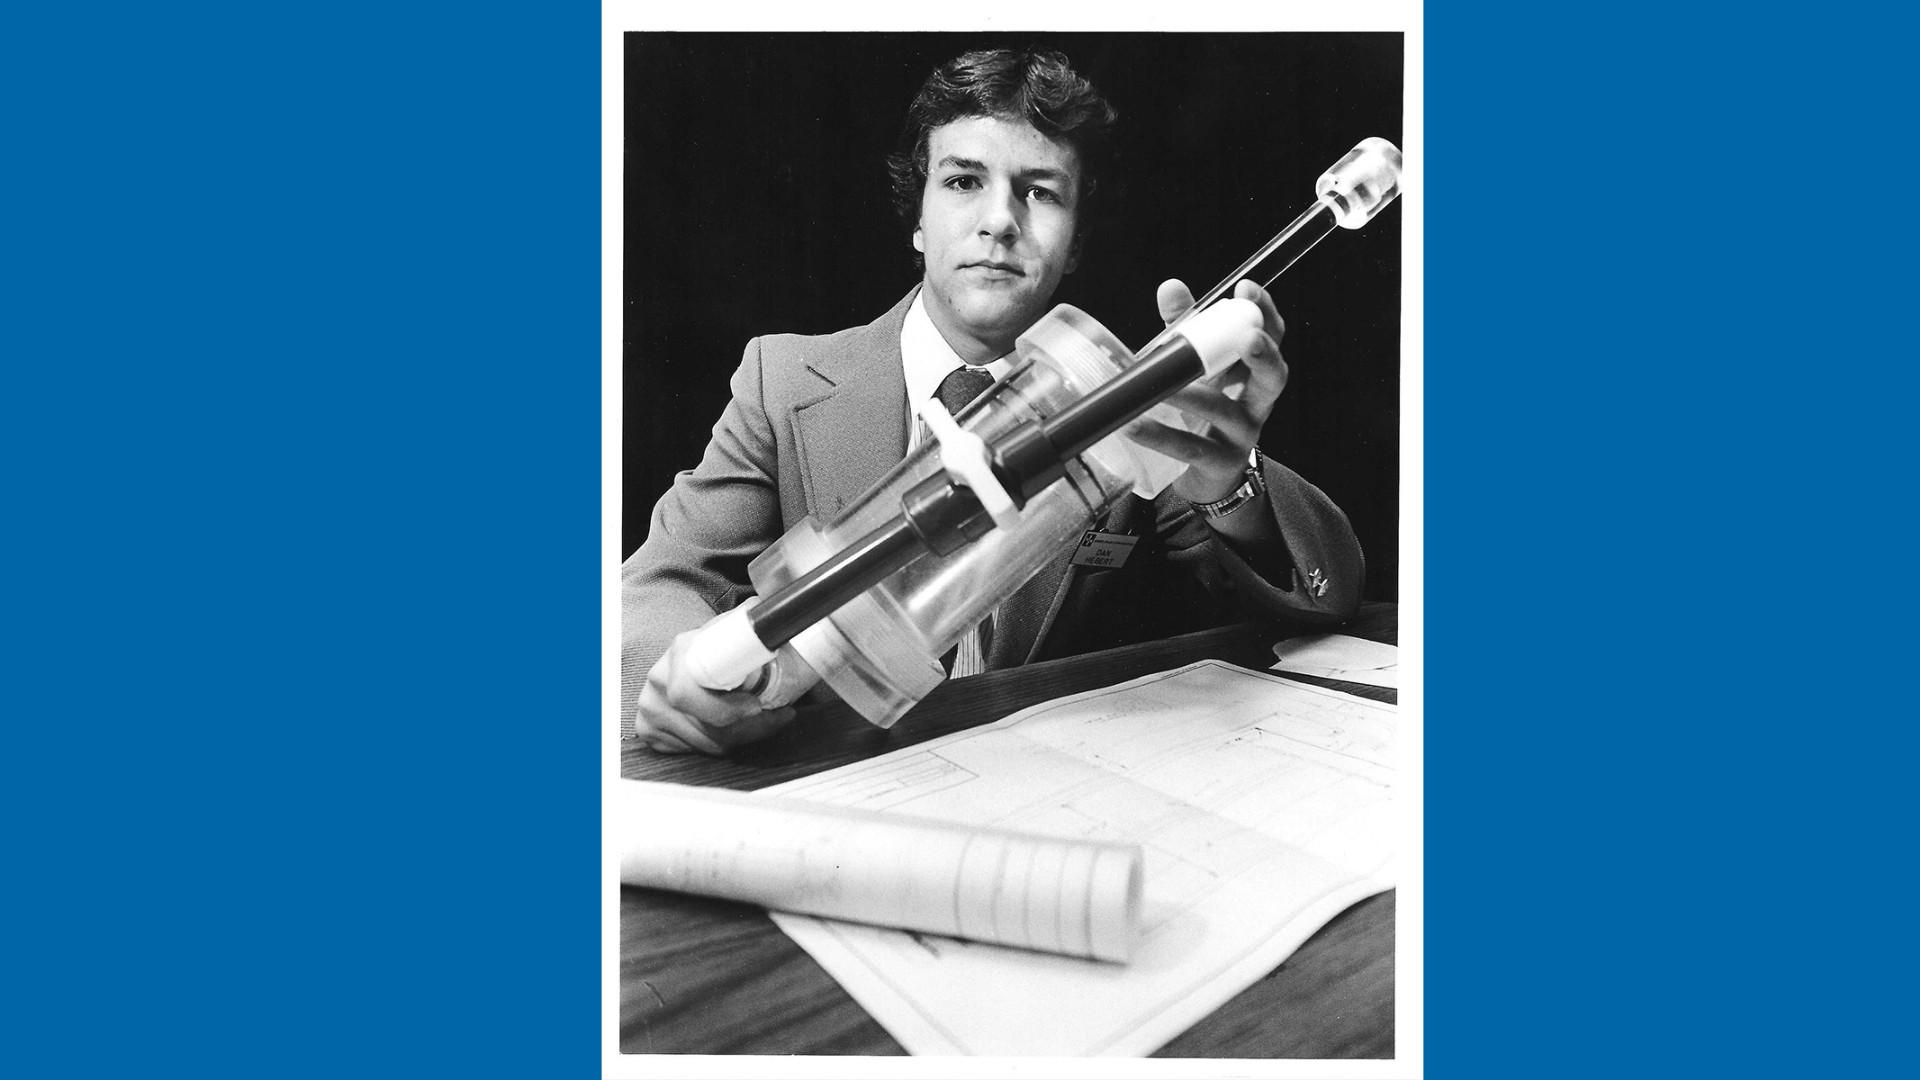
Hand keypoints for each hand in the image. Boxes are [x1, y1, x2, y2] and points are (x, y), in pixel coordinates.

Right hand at [634, 629, 795, 754]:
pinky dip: (717, 745)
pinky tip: (730, 729)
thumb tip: (777, 618)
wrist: (692, 659)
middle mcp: (659, 680)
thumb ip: (756, 624)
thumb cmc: (722, 647)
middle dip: (749, 728)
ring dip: (740, 739)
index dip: (727, 709)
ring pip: (706, 743)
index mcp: (681, 651)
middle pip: (707, 727)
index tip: (758, 707)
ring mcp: (650, 708)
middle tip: (774, 718)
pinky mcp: (648, 730)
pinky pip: (692, 751)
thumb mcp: (740, 627)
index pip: (690, 693)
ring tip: (760, 721)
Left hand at [1127, 278, 1288, 503]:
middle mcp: (1257, 402)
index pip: (1272, 337)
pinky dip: (1161, 436)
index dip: (1264, 312)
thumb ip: (1186, 328)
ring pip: (1225, 412)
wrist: (1206, 474)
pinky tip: (1136, 425)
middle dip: (1263, 354)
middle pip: (1274, 376)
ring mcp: (1242, 436)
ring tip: (1161, 387)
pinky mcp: (1219, 464)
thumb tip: (1171, 287)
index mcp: (1253, 372)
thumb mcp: (1196, 367)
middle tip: (1247, 337)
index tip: (1247, 289)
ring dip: (1193, 396)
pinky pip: (1192, 448)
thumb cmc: (1203, 412)